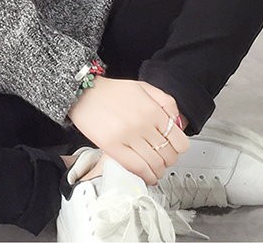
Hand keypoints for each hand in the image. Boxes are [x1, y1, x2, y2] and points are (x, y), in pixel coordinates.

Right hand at [67, 76, 189, 185]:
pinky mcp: (112, 147)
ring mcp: (127, 136)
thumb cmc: (110, 91)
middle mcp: (142, 124)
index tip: (173, 149)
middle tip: (161, 157)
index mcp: (152, 109)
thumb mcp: (143, 86)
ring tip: (154, 167)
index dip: (178, 149)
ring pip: (154, 164)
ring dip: (158, 170)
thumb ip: (165, 102)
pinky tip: (146, 175)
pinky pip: (137, 168)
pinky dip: (146, 176)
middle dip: (168, 159)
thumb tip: (178, 123)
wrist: (82, 92)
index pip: (179, 141)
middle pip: (168, 155)